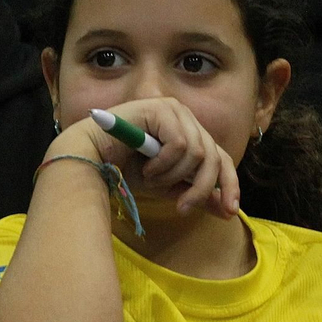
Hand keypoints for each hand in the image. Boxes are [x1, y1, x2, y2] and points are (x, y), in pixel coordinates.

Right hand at [95, 96, 239, 216]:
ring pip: (197, 153)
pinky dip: (163, 163)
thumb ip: (195, 193)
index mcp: (190, 133)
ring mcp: (174, 111)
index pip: (221, 158)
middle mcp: (186, 118)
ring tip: (151, 178)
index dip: (229, 185)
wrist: (91, 157)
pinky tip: (146, 166)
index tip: (230, 212)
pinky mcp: (161, 109)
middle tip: (182, 208)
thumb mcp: (168, 186)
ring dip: (173, 175)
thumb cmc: (125, 169)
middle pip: (213, 157)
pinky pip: (179, 144)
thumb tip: (227, 210)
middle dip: (201, 189)